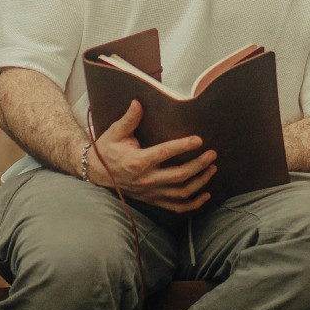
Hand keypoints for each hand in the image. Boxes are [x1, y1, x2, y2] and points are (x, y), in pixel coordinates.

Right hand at [86, 100, 217, 212]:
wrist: (97, 173)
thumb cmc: (107, 149)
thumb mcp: (115, 132)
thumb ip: (129, 119)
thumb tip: (138, 102)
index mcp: (137, 162)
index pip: (165, 154)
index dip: (183, 146)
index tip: (199, 139)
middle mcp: (146, 180)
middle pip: (179, 175)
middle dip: (199, 165)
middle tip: (213, 154)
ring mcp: (150, 193)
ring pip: (181, 192)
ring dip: (200, 181)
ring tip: (212, 168)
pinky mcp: (153, 200)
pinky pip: (176, 207)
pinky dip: (194, 203)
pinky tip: (206, 194)